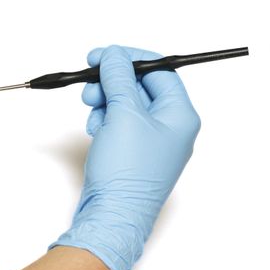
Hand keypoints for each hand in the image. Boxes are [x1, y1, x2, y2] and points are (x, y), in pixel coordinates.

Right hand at [50, 45, 200, 269]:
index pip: (159, 70)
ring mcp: (150, 140)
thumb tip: (113, 54)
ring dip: (105, 101)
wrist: (111, 214)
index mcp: (180, 115)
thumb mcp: (123, 115)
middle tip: (89, 81)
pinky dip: (103, 119)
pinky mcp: (131, 151)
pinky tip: (95, 129)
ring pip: (125, 104)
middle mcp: (169, 127)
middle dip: (112, 82)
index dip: (130, 58)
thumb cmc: (126, 172)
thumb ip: (119, 79)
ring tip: (91, 110)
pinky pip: (117, 122)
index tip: (104, 54)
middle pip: (140, 86)